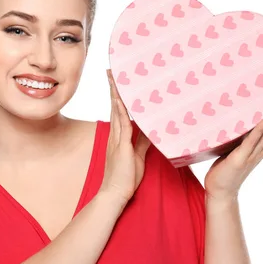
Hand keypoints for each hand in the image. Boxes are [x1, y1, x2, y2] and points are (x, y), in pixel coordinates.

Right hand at [99, 70, 151, 205]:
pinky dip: (122, 110)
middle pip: (115, 105)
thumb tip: (151, 129)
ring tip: (115, 76)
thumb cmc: (126, 177)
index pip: (118, 110)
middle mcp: (116, 134)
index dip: (118, 94)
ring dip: (116, 93)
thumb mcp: (138, 155)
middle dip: (114, 87)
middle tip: (111, 70)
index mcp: (119, 136)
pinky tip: (121, 99)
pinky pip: (123, 124)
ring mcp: (117, 139)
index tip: (117, 80)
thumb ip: (143, 141)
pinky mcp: (122, 146)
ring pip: (117, 111)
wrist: (115, 193)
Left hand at [204, 90, 262, 199]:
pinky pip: (252, 141)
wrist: (220, 192)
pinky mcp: (241, 157)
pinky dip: (261, 129)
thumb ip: (239, 138)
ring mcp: (252, 153)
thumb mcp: (233, 149)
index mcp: (259, 146)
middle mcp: (260, 149)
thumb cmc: (224, 170)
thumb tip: (236, 120)